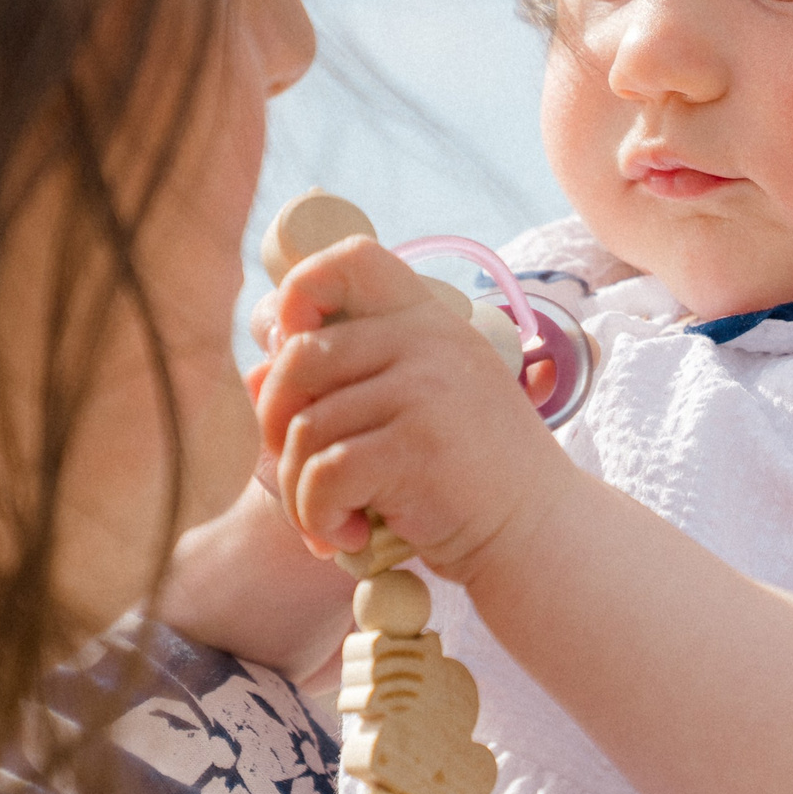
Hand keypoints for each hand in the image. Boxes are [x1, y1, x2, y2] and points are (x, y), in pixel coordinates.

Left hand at [250, 235, 574, 584]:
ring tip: (332, 521)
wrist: (539, 532)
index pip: (351, 258)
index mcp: (428, 319)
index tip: (292, 348)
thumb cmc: (468, 475)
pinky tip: (350, 535)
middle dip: (276, 426)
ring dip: (300, 492)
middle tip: (302, 474)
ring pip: (305, 428)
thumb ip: (344, 384)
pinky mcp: (417, 446)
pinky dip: (319, 517)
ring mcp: (426, 389)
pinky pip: (323, 474)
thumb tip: (253, 375)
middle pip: (298, 357)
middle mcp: (428, 341)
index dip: (299, 291)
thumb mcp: (416, 409)